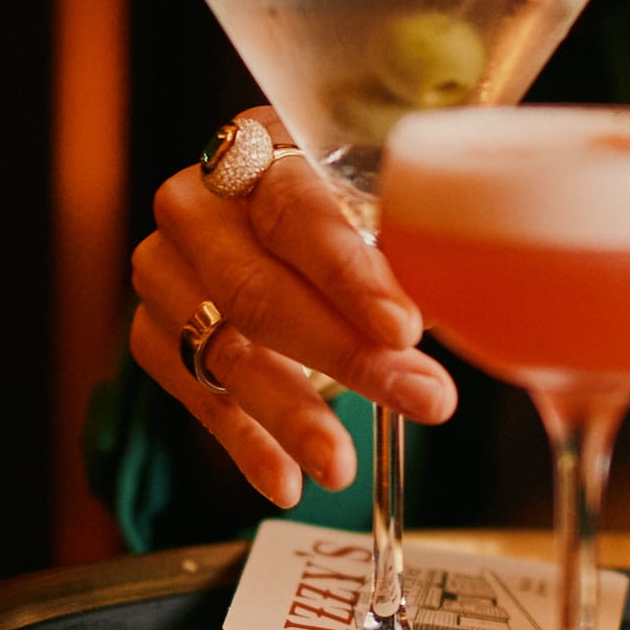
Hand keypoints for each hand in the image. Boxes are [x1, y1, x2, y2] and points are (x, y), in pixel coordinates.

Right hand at [127, 108, 459, 508]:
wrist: (276, 224)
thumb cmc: (348, 209)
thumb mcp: (384, 199)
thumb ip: (416, 234)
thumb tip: (478, 297)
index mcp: (261, 150)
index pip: (296, 209)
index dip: (348, 273)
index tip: (404, 328)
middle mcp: (197, 203)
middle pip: (257, 288)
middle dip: (343, 355)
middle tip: (420, 399)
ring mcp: (164, 270)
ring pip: (223, 350)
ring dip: (290, 414)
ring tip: (340, 464)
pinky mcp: (152, 333)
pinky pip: (196, 396)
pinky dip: (244, 443)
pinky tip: (284, 479)